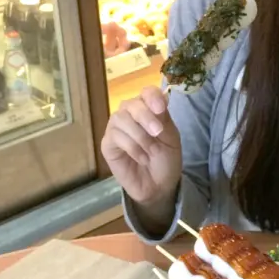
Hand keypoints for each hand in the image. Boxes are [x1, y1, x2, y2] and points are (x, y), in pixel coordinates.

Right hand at [101, 87, 181, 207]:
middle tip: (158, 132)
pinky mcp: (108, 144)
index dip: (152, 97)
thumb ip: (163, 118)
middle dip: (145, 117)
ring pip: (120, 119)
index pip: (146, 92)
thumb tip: (159, 98)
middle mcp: (131, 115)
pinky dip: (132, 147)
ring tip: (151, 152)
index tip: (160, 108)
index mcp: (149, 110)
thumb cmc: (166, 161)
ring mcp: (117, 129)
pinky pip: (115, 137)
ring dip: (140, 136)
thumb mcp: (171, 138)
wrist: (159, 186)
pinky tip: (142, 158)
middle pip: (131, 104)